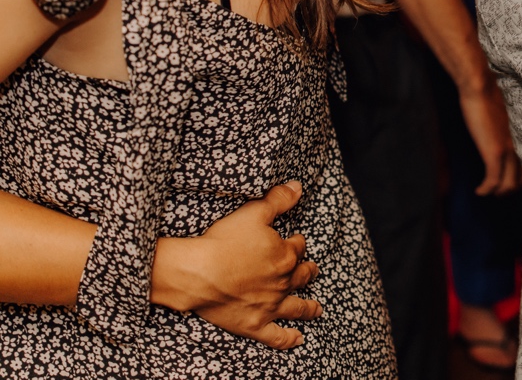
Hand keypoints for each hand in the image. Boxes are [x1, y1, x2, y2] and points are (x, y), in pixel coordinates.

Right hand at [150, 182, 320, 348]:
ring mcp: (270, 305)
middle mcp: (282, 282)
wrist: (198, 273)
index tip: (294, 241)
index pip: (298, 247)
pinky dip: (289, 339)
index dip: (296, 243)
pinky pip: (276, 336)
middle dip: (307, 271)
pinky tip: (298, 340)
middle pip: (301, 275)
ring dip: (309, 307)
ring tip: (318, 309)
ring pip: (296, 307)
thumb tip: (298, 188)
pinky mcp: (254, 325)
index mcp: (285, 256)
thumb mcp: (253, 212)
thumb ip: (278, 200)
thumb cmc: (224, 242)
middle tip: (312, 270)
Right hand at [460, 78, 521, 195]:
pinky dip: (485, 190)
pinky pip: (492, 181)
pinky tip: (479, 191)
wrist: (482, 85)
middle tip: (501, 191)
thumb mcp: (511, 116)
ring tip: (489, 191)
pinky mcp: (495, 152)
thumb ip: (515, 130)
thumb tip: (511, 138)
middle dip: (513, 190)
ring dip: (498, 192)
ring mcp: (511, 150)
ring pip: (508, 185)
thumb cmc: (494, 95)